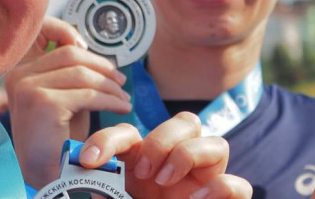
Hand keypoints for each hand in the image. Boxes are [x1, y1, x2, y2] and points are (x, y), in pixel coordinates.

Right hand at [6, 15, 131, 187]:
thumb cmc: (59, 136)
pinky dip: (111, 100)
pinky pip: (88, 94)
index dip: (77, 39)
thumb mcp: (64, 94)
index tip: (104, 61)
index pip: (53, 39)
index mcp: (21, 70)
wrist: (50, 173)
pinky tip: (121, 108)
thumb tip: (85, 43)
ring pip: (82, 74)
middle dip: (103, 67)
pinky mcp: (43, 103)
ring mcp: (29, 88)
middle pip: (71, 54)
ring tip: (124, 99)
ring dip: (110, 86)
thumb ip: (70, 70)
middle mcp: (19, 76)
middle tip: (121, 83)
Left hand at [78, 112, 252, 198]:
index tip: (89, 160)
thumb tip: (75, 174)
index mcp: (140, 169)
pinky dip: (222, 188)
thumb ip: (92, 194)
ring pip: (216, 143)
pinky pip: (239, 187)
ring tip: (164, 183)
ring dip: (188, 155)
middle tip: (144, 172)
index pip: (130, 135)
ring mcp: (202, 188)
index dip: (109, 139)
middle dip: (163, 138)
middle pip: (186, 124)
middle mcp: (174, 172)